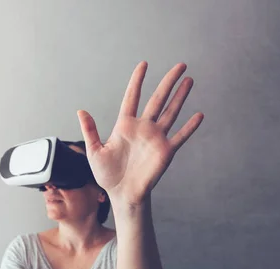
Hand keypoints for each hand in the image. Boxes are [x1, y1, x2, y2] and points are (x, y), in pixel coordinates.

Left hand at [77, 61, 204, 204]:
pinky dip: (190, 127)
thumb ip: (90, 130)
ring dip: (181, 97)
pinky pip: (180, 136)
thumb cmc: (107, 174)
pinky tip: (199, 115)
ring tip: (189, 80)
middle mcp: (142, 128)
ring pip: (171, 112)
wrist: (121, 194)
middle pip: (157, 99)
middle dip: (168, 82)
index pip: (132, 97)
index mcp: (124, 125)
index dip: (137, 81)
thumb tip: (81, 110)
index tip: (143, 65)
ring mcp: (155, 138)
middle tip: (180, 65)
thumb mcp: (94, 151)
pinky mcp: (165, 151)